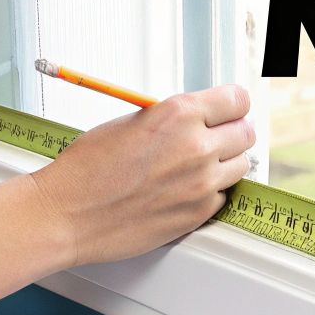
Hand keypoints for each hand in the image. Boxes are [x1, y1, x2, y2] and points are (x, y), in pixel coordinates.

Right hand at [28, 85, 254, 265]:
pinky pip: (222, 196)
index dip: (232, 105)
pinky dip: (210, 193)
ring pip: (240, 166)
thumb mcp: (131, 121)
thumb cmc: (87, 168)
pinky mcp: (198, 214)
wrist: (68, 214)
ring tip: (197, 165)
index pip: (237, 100)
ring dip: (224, 163)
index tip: (229, 110)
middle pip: (246, 133)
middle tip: (217, 137)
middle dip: (232, 132)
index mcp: (179, 114)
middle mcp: (197, 147)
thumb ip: (172, 117)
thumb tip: (196, 117)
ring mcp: (202, 184)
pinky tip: (185, 190)